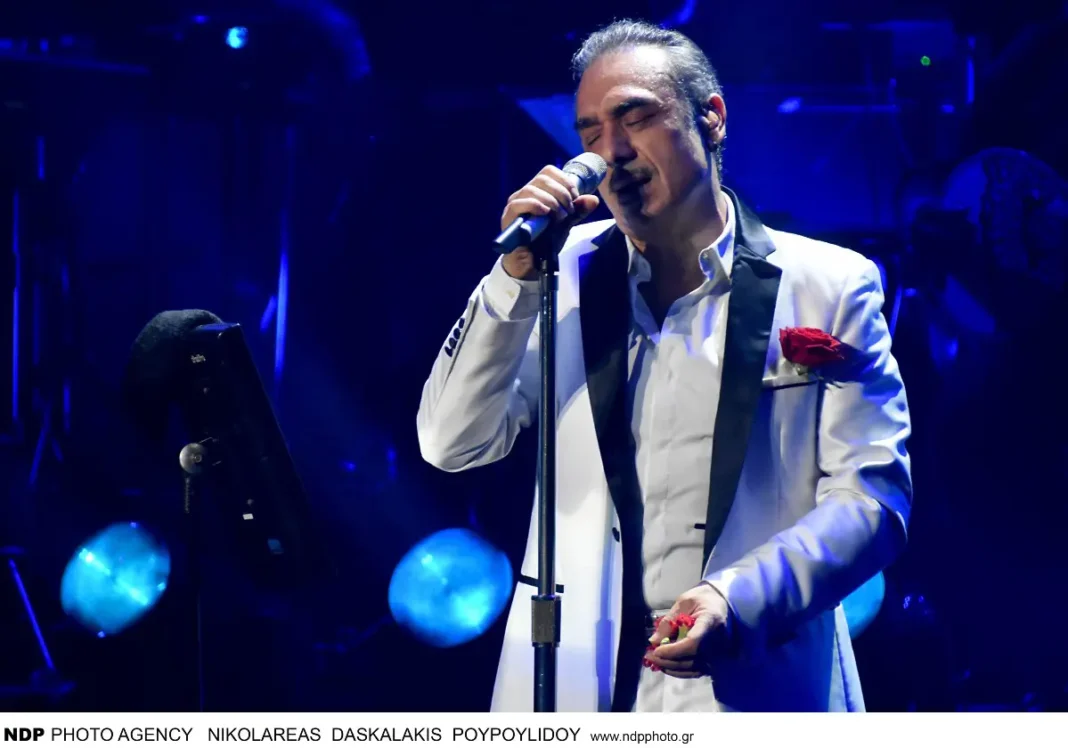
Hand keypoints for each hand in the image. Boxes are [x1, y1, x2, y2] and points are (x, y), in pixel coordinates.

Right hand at [500, 165, 599, 279]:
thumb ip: (578, 211)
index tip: (575, 198)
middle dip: (561, 193)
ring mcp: (515, 204)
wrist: (534, 263)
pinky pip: (519, 203)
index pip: (549, 172)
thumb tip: (594, 199)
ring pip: (531, 189)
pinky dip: (535, 205)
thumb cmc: (546, 241)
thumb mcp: (566, 223)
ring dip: (551, 201)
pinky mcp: (508, 217)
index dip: (565, 181)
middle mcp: (524, 194)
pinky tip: (546, 213)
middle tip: (569, 210)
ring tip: (560, 217)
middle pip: (542, 178)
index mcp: (538, 191)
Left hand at [644, 583, 731, 677]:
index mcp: (710, 621)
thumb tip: (653, 641)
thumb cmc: (702, 599)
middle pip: (691, 659)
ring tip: (655, 660)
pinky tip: (666, 664)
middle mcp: (717, 641)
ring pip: (692, 669)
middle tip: (649, 656)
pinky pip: (695, 671)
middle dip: (667, 660)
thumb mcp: (683, 603)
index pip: (693, 642)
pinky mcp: (714, 659)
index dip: (673, 650)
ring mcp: (718, 653)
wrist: (720, 603)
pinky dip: (679, 670)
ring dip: (671, 667)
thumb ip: (669, 621)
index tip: (656, 650)